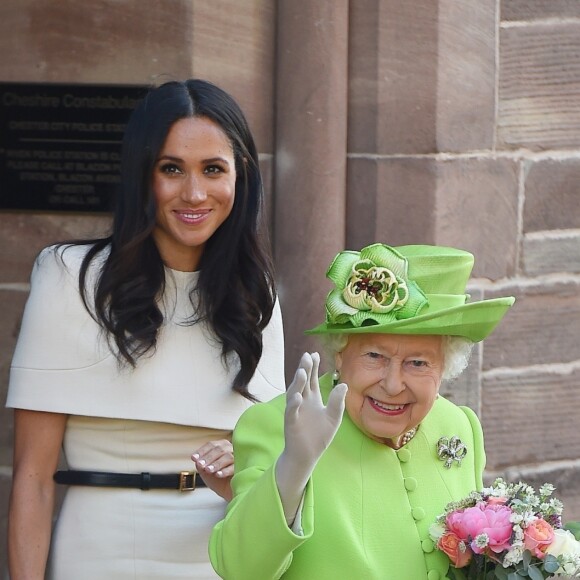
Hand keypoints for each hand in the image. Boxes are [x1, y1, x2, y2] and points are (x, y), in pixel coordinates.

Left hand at [191, 439, 233, 500]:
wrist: (229, 492)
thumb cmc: (218, 479)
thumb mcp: (206, 472)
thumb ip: (201, 465)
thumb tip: (197, 461)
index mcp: (222, 447)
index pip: (211, 445)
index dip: (202, 451)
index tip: (194, 458)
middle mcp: (231, 449)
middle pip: (220, 449)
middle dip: (208, 457)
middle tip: (200, 465)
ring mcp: (238, 458)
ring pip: (227, 456)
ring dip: (216, 463)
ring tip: (208, 470)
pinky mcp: (243, 468)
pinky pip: (235, 467)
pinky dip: (225, 470)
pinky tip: (218, 475)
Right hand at [283, 352, 346, 466]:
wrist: (307, 456)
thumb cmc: (319, 436)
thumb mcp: (333, 417)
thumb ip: (337, 401)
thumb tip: (343, 384)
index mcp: (312, 399)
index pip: (312, 379)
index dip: (313, 367)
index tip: (315, 354)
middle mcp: (302, 401)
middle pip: (302, 382)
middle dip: (304, 369)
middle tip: (307, 356)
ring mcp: (295, 411)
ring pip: (294, 393)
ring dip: (298, 383)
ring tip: (303, 372)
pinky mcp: (291, 422)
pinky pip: (291, 411)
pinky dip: (293, 404)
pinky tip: (298, 396)